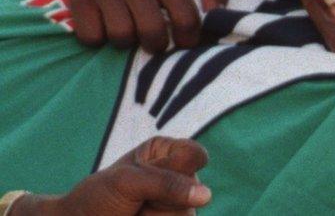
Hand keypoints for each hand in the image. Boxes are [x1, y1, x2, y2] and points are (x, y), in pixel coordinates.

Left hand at [10, 136, 210, 214]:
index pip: (196, 156)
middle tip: (136, 202)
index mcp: (168, 155)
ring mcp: (177, 207)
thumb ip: (166, 182)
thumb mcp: (127, 181)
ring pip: (186, 215)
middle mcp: (179, 180)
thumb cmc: (98, 198)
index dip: (182, 168)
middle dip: (163, 200)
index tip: (151, 175)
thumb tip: (207, 196)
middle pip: (195, 191)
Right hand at [70, 0, 227, 52]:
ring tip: (132, 28)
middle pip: (151, 34)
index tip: (185, 39)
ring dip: (129, 40)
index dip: (190, 38)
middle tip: (157, 39)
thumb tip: (219, 15)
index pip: (186, 21)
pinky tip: (108, 24)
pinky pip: (89, 36)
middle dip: (159, 44)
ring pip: (120, 37)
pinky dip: (100, 37)